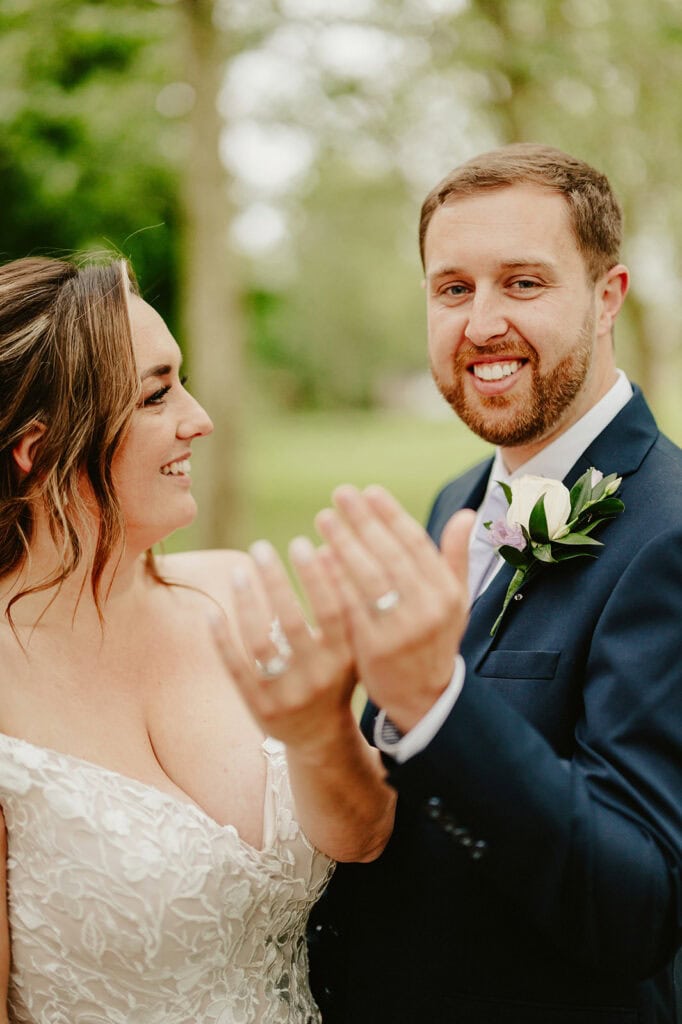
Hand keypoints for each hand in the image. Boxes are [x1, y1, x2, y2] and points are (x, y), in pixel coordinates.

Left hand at [211, 537, 356, 758]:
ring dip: (247, 602)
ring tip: (238, 571)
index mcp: (344, 658)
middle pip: (290, 621)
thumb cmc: (338, 676)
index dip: (316, 575)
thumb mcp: (352, 644)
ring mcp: (286, 695)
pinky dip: (222, 639)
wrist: (322, 738)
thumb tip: (326, 548)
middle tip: (261, 546)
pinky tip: (211, 612)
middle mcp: (316, 677)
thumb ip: (344, 601)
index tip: (300, 542)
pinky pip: (236, 669)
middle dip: (274, 580)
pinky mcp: (259, 708)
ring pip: (260, 642)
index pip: (331, 609)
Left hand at [315, 484, 473, 732]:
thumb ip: (455, 556)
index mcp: (446, 592)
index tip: (369, 490)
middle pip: (389, 556)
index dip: (391, 515)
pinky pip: (351, 606)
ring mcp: (401, 630)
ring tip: (323, 518)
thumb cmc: (434, 639)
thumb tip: (466, 512)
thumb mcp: (455, 600)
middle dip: (362, 521)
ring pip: (368, 578)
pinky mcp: (374, 648)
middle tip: (339, 494)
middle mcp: (428, 608)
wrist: (424, 697)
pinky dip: (334, 580)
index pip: (416, 543)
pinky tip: (317, 558)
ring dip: (344, 544)